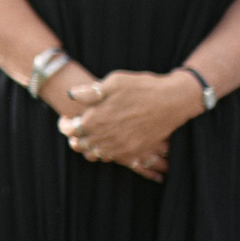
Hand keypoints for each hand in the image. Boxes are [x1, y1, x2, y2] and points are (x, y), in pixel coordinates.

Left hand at [59, 70, 200, 180]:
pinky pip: (114, 158)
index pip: (69, 129)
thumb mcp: (115, 82)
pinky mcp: (135, 152)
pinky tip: (110, 141)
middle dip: (76, 137)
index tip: (68, 119)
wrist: (174, 101)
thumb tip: (71, 95)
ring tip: (93, 136)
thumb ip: (90, 92)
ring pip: (95, 154)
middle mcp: (105, 136)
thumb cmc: (143, 88)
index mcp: (95, 119)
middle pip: (80, 144)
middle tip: (78, 128)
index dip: (66, 124)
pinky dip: (108, 152)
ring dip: (91, 146)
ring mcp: (120, 147)